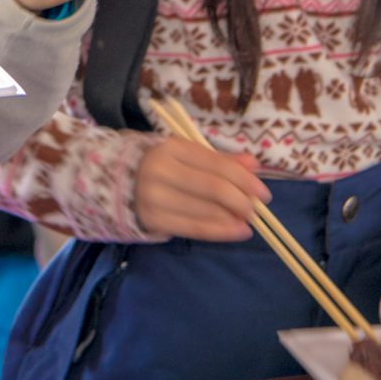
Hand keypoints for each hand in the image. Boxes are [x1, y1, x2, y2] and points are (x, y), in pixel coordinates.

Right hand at [131, 134, 269, 240]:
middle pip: (213, 189)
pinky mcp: (153, 220)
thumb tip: (254, 165)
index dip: (244, 179)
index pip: (217, 165)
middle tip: (256, 209)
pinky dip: (219, 231)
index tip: (263, 193)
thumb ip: (220, 160)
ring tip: (248, 221)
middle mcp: (161, 171)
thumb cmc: (161, 164)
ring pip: (205, 211)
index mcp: (172, 148)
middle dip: (241, 201)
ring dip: (233, 218)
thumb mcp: (186, 154)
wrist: (116, 182)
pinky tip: (236, 231)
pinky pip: (193, 228)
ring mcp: (155, 198)